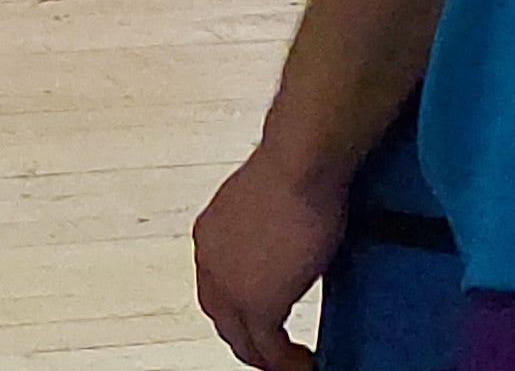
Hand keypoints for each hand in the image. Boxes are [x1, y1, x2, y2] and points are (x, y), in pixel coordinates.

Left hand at [191, 143, 345, 367]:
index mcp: (210, 235)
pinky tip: (304, 364)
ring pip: (241, 340)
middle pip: (222, 319)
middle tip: (275, 352)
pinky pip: (268, 352)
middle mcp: (210, 260)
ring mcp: (230, 285)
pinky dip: (286, 364)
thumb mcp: (272, 204)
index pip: (216, 287)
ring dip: (266, 357)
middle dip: (248, 340)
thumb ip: (269, 231)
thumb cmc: (296, 167)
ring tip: (291, 363)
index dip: (238, 310)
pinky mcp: (257, 304)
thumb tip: (292, 238)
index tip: (262, 321)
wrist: (300, 163)